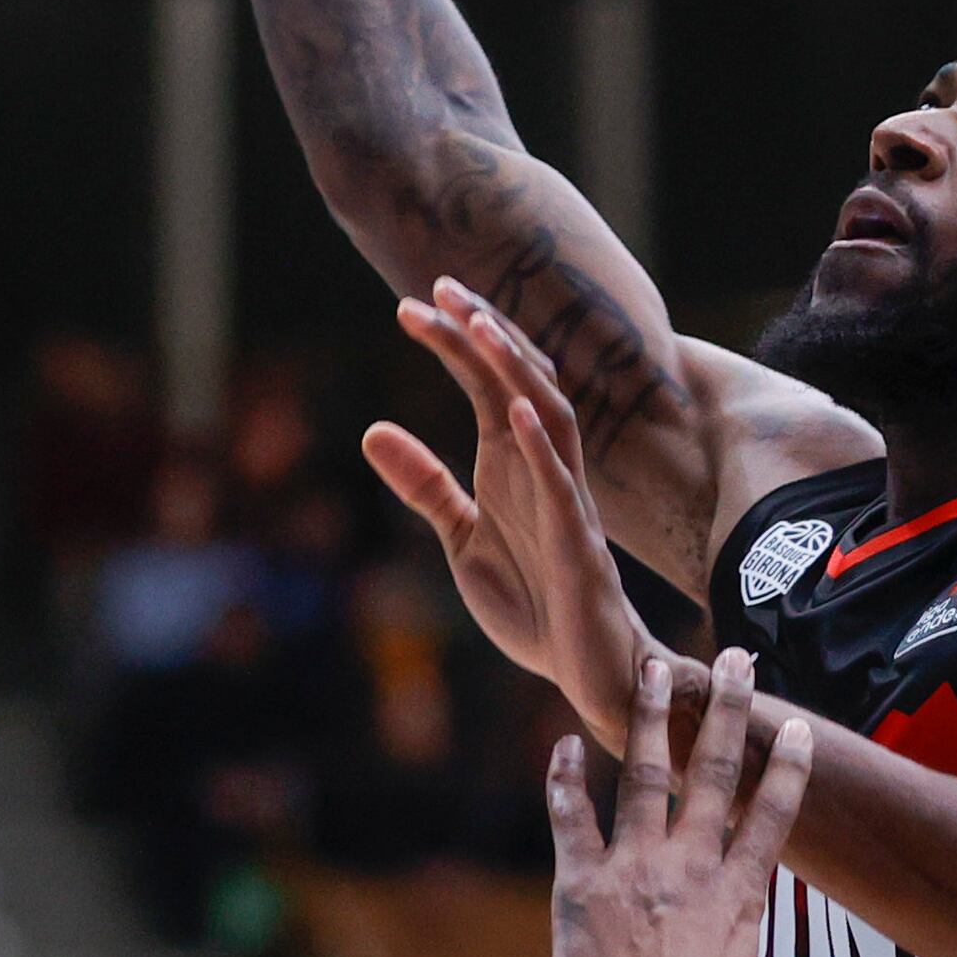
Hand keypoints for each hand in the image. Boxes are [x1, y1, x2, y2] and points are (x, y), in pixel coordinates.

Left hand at [364, 283, 651, 745]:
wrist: (584, 667)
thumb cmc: (534, 600)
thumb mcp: (461, 538)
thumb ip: (424, 485)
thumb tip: (371, 429)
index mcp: (511, 462)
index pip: (485, 384)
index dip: (455, 341)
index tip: (413, 305)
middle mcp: (542, 467)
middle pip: (516, 382)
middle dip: (483, 334)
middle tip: (441, 289)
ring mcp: (564, 498)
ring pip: (547, 415)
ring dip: (514, 370)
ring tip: (479, 329)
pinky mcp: (578, 540)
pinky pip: (561, 483)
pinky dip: (539, 444)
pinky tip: (513, 410)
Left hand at [547, 654, 810, 956]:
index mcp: (742, 900)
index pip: (773, 817)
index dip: (787, 767)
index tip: (799, 729)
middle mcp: (694, 869)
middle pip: (717, 771)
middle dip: (728, 710)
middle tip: (735, 661)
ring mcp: (637, 869)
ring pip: (647, 774)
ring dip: (652, 716)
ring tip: (657, 668)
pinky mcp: (582, 884)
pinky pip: (573, 817)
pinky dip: (565, 778)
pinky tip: (562, 742)